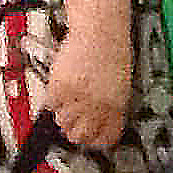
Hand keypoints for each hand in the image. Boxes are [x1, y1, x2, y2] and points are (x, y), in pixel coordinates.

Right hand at [43, 9, 131, 153]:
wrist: (101, 31)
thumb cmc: (113, 53)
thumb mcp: (121, 84)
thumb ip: (111, 106)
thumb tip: (99, 123)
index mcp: (117, 106)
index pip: (105, 138)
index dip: (96, 141)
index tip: (91, 138)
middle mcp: (98, 105)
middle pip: (78, 136)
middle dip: (75, 131)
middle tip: (74, 120)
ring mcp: (78, 97)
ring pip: (62, 122)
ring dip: (63, 114)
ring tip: (69, 98)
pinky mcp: (59, 87)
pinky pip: (50, 104)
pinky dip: (54, 98)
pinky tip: (62, 85)